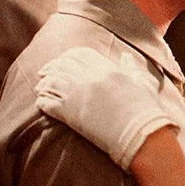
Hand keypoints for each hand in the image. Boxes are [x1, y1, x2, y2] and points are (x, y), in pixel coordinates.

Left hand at [35, 47, 176, 168]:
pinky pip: (48, 103)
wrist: (138, 132)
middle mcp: (89, 76)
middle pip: (62, 65)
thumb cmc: (144, 108)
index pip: (80, 53)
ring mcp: (77, 93)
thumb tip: (126, 56)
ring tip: (40, 87)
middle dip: (51, 66)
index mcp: (106, 67)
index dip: (69, 55)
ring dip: (44, 83)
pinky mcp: (69, 113)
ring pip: (51, 81)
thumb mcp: (141, 81)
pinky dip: (42, 101)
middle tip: (44, 71)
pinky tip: (41, 102)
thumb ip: (131, 67)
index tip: (63, 60)